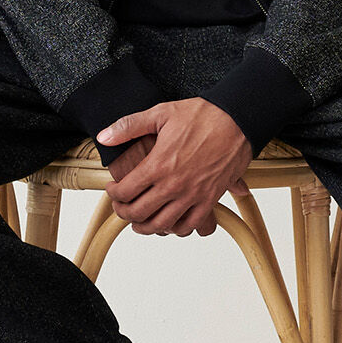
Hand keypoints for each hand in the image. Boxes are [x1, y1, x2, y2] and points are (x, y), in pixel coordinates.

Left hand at [95, 98, 250, 236]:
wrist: (238, 120)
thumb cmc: (203, 115)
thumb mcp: (161, 113)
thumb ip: (129, 125)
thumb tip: (103, 136)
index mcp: (158, 164)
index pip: (125, 192)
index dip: (113, 194)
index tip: (113, 190)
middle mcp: (173, 184)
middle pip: (138, 213)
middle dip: (124, 212)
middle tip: (122, 206)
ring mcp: (193, 194)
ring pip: (161, 225)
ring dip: (146, 226)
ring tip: (141, 220)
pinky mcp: (210, 199)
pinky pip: (190, 225)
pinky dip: (177, 229)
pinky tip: (170, 222)